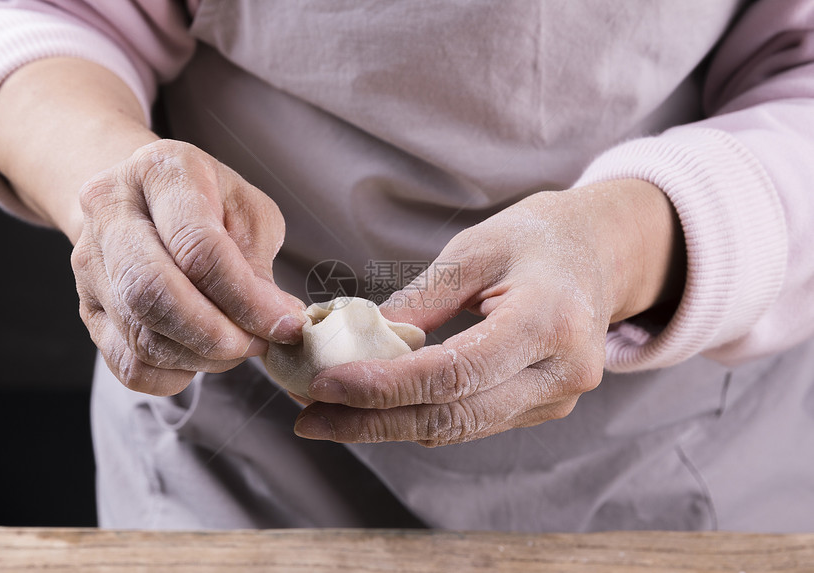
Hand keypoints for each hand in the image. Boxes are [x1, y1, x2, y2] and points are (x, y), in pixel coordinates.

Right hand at [71, 139, 306, 395]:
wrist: (143, 200)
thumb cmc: (209, 204)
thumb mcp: (248, 212)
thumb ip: (258, 263)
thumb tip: (276, 321)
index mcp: (161, 171)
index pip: (197, 247)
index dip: (246, 298)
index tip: (286, 325)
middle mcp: (111, 211)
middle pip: (152, 293)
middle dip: (215, 334)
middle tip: (258, 345)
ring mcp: (89, 263)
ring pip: (141, 336)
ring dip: (202, 356)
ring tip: (239, 346)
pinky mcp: (87, 309)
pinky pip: (128, 364)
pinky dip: (174, 375)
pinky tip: (202, 357)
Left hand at [295, 179, 683, 445]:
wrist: (597, 252)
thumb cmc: (536, 238)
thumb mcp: (475, 248)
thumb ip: (422, 298)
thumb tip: (359, 342)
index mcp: (551, 321)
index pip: (457, 372)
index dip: (388, 386)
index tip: (328, 385)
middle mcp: (563, 372)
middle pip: (455, 415)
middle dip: (374, 421)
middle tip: (311, 420)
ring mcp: (557, 398)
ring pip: (460, 428)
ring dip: (389, 426)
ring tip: (329, 418)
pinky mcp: (542, 407)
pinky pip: (472, 420)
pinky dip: (420, 417)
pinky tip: (375, 410)